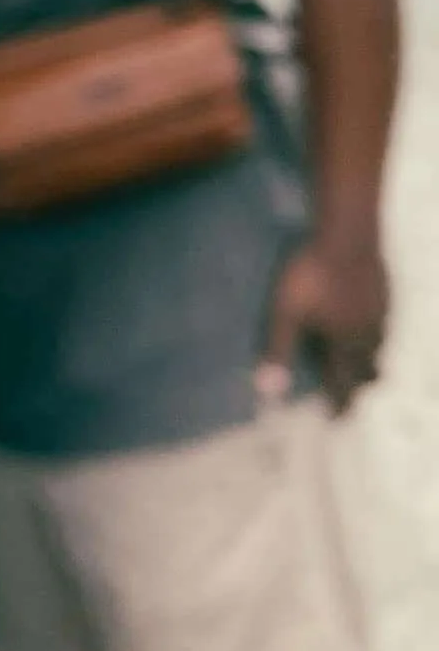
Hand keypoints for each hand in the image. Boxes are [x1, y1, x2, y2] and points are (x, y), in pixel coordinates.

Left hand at [261, 239, 389, 414]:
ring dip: (370, 359)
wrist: (347, 231)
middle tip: (352, 395)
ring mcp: (380, 309)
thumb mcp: (286, 313)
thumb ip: (279, 350)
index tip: (336, 419)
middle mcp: (368, 331)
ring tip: (361, 365)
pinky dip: (376, 332)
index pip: (344, 382)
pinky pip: (384, 320)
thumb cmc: (310, 273)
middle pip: (368, 368)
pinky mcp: (384, 289)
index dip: (339, 403)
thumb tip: (267, 390)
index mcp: (344, 342)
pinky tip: (368, 323)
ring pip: (380, 345)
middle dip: (359, 384)